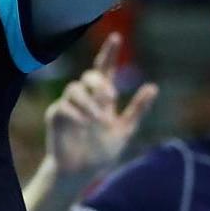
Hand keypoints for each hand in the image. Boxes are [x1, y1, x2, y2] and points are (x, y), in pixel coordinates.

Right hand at [44, 36, 157, 179]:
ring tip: (97, 119)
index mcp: (102, 99)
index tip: (116, 37)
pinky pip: (62, 106)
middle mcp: (85, 98)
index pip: (104, 69)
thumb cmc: (101, 152)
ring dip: (89, 101)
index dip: (109, 53)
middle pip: (89, 75)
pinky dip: (75, 113)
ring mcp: (69, 106)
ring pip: (74, 88)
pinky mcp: (55, 116)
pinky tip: (83, 124)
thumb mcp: (124, 131)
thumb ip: (137, 109)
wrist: (81, 172)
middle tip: (111, 98)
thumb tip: (154, 87)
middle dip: (99, 82)